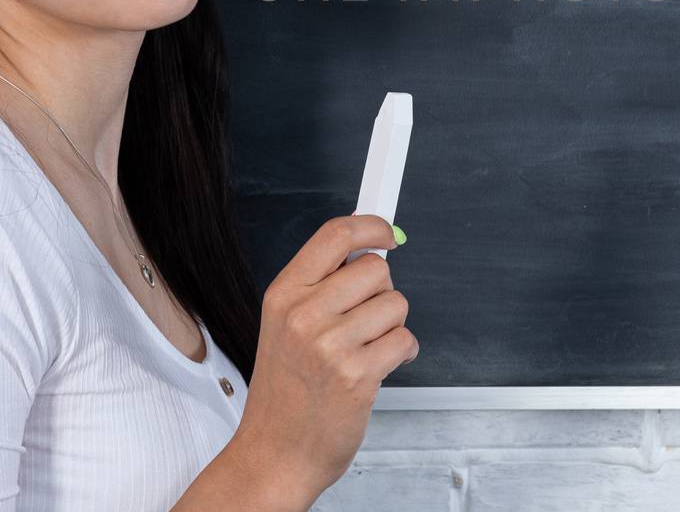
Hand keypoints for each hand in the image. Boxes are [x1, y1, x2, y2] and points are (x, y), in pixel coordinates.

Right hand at [232, 214, 415, 503]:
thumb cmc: (285, 392)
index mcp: (283, 294)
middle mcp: (303, 314)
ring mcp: (330, 345)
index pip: (335, 235)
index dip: (371, 226)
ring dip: (391, 326)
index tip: (387, 234)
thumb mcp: (283, 324)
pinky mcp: (358, 375)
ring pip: (396, 304)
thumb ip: (321, 284)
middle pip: (376, 269)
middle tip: (364, 319)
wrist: (275, 453)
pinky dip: (401, 353)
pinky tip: (377, 368)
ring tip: (365, 349)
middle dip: (381, 292)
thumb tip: (370, 247)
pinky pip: (404, 340)